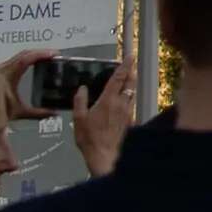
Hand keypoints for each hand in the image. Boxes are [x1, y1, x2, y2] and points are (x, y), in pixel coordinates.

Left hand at [0, 51, 58, 118]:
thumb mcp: (18, 112)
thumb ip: (37, 113)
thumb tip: (52, 113)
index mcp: (8, 75)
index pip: (27, 58)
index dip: (42, 54)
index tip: (54, 54)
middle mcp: (2, 69)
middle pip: (24, 54)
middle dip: (40, 53)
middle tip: (53, 55)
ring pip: (18, 56)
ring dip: (32, 55)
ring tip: (43, 57)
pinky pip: (12, 60)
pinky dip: (24, 60)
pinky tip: (27, 65)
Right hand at [66, 58, 136, 179]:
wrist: (105, 155)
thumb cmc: (90, 139)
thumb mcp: (79, 118)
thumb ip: (80, 101)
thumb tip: (82, 89)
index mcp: (108, 100)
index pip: (119, 78)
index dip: (125, 65)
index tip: (130, 56)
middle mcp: (121, 104)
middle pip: (130, 83)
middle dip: (131, 72)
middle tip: (131, 65)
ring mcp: (127, 112)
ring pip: (132, 93)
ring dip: (131, 84)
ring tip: (128, 79)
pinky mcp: (129, 120)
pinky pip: (131, 104)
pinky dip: (129, 97)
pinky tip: (125, 100)